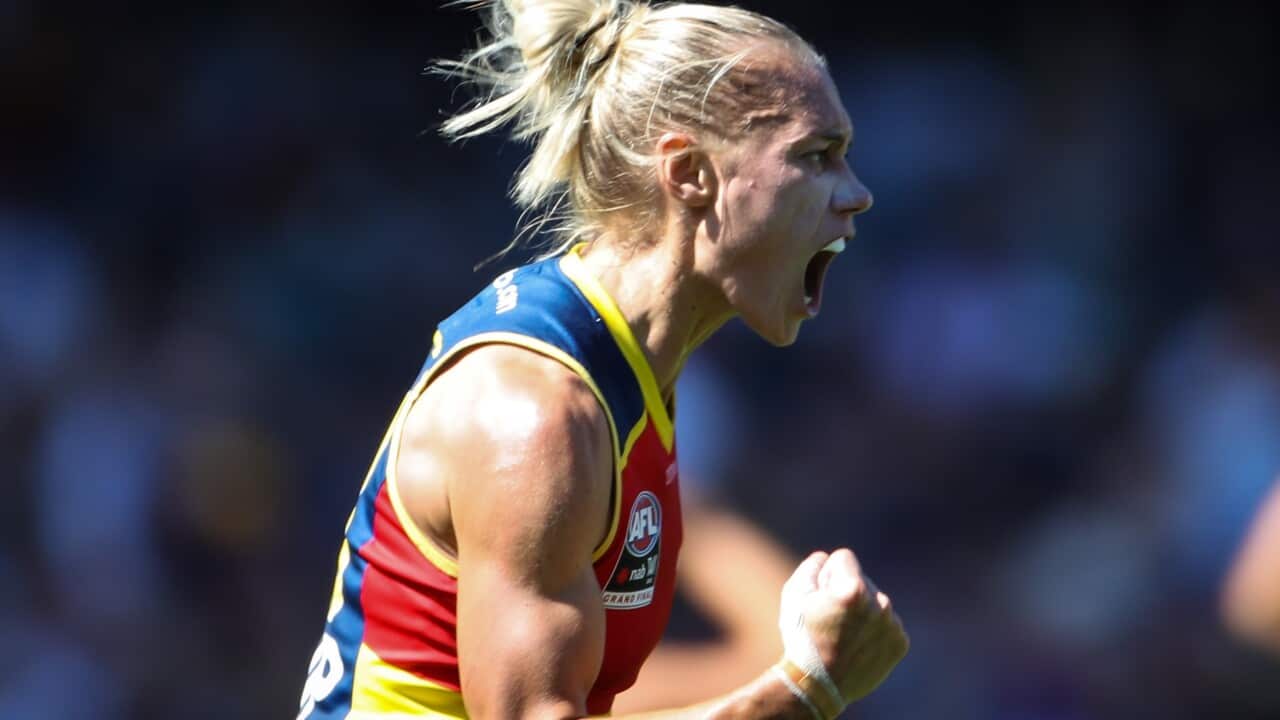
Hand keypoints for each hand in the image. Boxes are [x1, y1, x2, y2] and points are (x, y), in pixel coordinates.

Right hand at [779, 548, 907, 703]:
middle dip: (847, 592)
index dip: (826, 574)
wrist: (818, 687)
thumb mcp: (794, 596)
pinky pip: (887, 624)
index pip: (843, 558)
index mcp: (853, 589)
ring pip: (875, 603)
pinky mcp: (900, 643)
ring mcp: (892, 624)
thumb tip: (825, 558)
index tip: (821, 596)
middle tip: (830, 621)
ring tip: (844, 636)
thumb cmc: (802, 639)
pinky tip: (857, 646)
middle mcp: (879, 603)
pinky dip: (874, 631)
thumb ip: (811, 567)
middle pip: (862, 580)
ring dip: (862, 612)